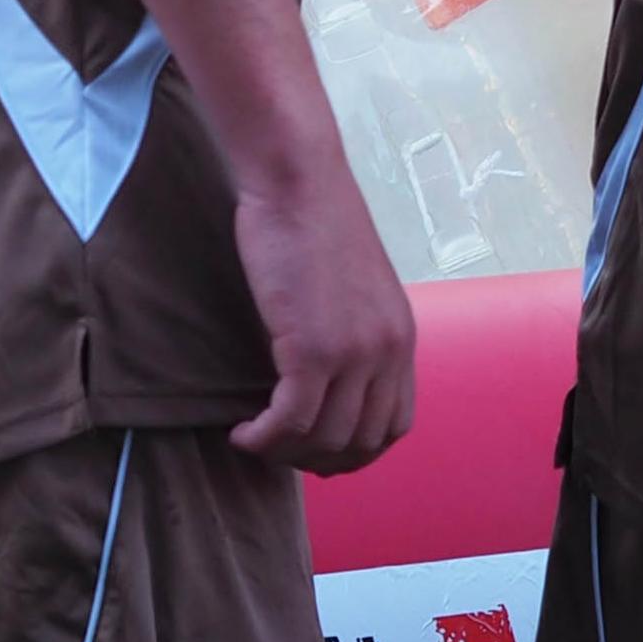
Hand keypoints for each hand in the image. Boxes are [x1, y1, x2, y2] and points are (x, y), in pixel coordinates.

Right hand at [228, 173, 417, 473]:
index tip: (314, 448)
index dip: (355, 451)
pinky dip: (262, 438)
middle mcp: (388, 350)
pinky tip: (240, 431)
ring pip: (324, 439)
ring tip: (253, 438)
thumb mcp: (353, 290)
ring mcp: (354, 352)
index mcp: (402, 337)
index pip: (395, 424)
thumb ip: (353, 334)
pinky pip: (289, 421)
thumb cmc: (313, 225)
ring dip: (283, 451)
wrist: (298, 182)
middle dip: (316, 459)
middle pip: (361, 442)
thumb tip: (326, 384)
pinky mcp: (312, 348)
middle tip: (276, 448)